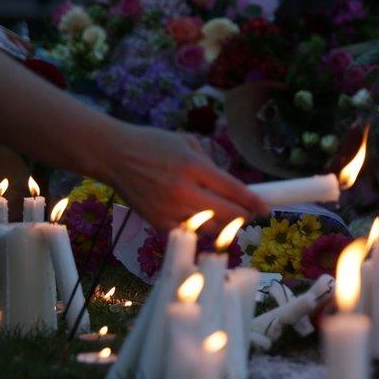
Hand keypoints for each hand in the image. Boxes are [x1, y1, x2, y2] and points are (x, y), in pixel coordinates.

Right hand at [101, 124, 268, 230]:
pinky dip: (200, 231)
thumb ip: (212, 165)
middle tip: (250, 214)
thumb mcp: (188, 143)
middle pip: (228, 214)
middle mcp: (183, 190)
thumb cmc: (153, 144)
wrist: (113, 155)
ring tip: (227, 217)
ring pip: (211, 228)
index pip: (234, 190)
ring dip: (224, 225)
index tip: (266, 209)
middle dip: (244, 216)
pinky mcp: (157, 222)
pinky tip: (204, 223)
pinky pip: (189, 234)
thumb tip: (233, 188)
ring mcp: (170, 208)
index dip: (254, 202)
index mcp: (193, 167)